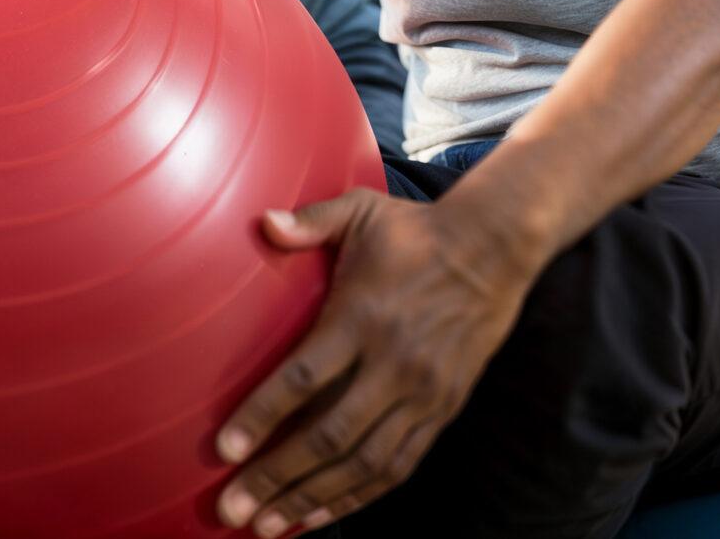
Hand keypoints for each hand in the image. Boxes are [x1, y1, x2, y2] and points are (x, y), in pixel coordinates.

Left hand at [214, 190, 538, 535]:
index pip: (304, 377)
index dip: (262, 418)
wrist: (495, 251)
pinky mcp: (442, 411)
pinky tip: (318, 517)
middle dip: (275, 477)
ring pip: (362, 463)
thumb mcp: (362, 211)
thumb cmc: (414, 232)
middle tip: (230, 509)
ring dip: (311, 499)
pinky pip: (396, 466)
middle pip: (328, 435)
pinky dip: (356, 497)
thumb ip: (311, 221)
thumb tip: (262, 222)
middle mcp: (395, 362)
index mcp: (364, 315)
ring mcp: (423, 393)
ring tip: (265, 526)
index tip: (224, 451)